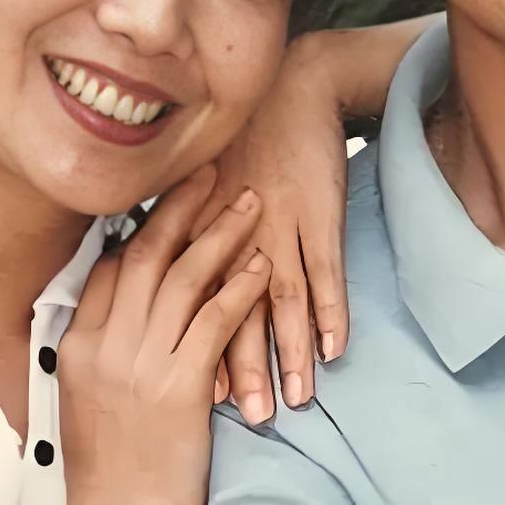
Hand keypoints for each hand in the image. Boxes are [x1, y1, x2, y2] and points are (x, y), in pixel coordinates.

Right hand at [55, 165, 270, 504]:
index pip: (110, 268)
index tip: (168, 197)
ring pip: (184, 279)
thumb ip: (99, 356)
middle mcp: (107, 346)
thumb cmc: (111, 475)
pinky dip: (240, 287)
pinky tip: (263, 265)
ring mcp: (142, 364)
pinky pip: (215, 320)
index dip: (141, 228)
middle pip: (146, 256)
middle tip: (214, 171)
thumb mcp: (87, 404)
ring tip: (250, 203)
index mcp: (80, 346)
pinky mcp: (180, 386)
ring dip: (221, 235)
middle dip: (182, 208)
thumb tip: (113, 326)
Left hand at [204, 40, 353, 427]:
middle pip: (235, 312)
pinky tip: (336, 348)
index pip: (193, 304)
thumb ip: (186, 237)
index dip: (195, 351)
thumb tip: (169, 292)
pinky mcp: (319, 213)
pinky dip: (332, 310)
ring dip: (290, 353)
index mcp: (201, 230)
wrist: (293, 85)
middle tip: (251, 419)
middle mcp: (235, 234)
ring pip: (282, 300)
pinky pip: (326, 269)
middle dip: (244, 370)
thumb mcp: (201, 184)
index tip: (196, 402)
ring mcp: (280, 224)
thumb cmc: (245, 139)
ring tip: (297, 399)